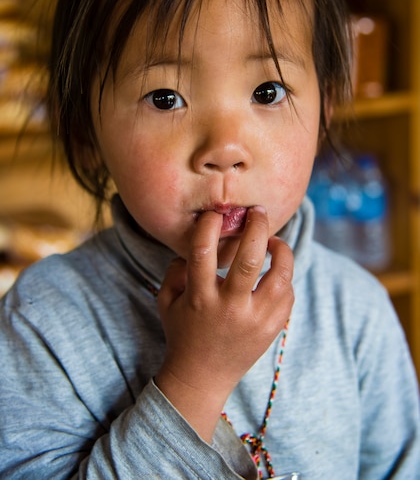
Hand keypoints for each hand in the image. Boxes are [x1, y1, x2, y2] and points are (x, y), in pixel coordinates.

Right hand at [155, 206, 293, 440]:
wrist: (202, 378)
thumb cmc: (182, 333)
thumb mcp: (166, 300)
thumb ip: (174, 270)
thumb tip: (195, 244)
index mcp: (199, 297)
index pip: (203, 251)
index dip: (210, 225)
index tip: (216, 215)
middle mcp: (230, 307)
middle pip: (251, 257)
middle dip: (258, 226)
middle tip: (258, 212)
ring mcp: (255, 320)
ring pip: (281, 276)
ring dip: (281, 251)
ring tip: (274, 242)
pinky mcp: (272, 329)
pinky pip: (288, 295)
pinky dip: (284, 278)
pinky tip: (275, 272)